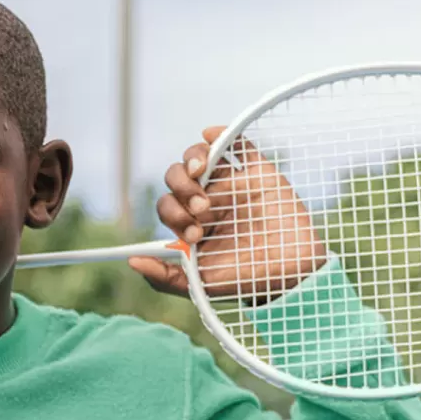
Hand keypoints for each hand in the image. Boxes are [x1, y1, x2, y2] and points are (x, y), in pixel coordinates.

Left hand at [129, 126, 326, 301]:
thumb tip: (132, 261)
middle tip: (202, 211)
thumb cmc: (242, 280)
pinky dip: (221, 134)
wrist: (288, 273)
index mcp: (191, 224)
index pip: (168, 205)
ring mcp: (231, 185)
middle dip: (181, 190)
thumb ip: (163, 277)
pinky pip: (237, 144)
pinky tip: (210, 136)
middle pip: (178, 178)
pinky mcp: (257, 172)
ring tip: (202, 176)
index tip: (193, 234)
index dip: (173, 213)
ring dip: (193, 160)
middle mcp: (208, 201)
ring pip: (200, 156)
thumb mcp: (197, 285)